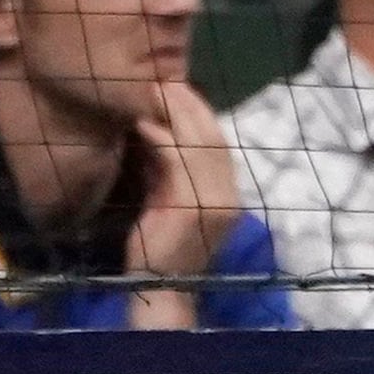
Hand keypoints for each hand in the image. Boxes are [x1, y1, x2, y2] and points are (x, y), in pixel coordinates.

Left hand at [126, 81, 244, 288]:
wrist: (158, 290)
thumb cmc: (158, 249)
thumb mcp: (165, 201)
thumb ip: (167, 170)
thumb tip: (156, 130)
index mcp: (226, 195)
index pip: (219, 144)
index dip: (200, 114)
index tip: (178, 91)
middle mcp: (228, 196)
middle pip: (215, 137)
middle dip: (190, 105)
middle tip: (165, 82)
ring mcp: (215, 202)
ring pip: (202, 143)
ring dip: (178, 114)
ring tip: (156, 93)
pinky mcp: (194, 207)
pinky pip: (180, 162)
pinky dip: (163, 139)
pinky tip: (145, 125)